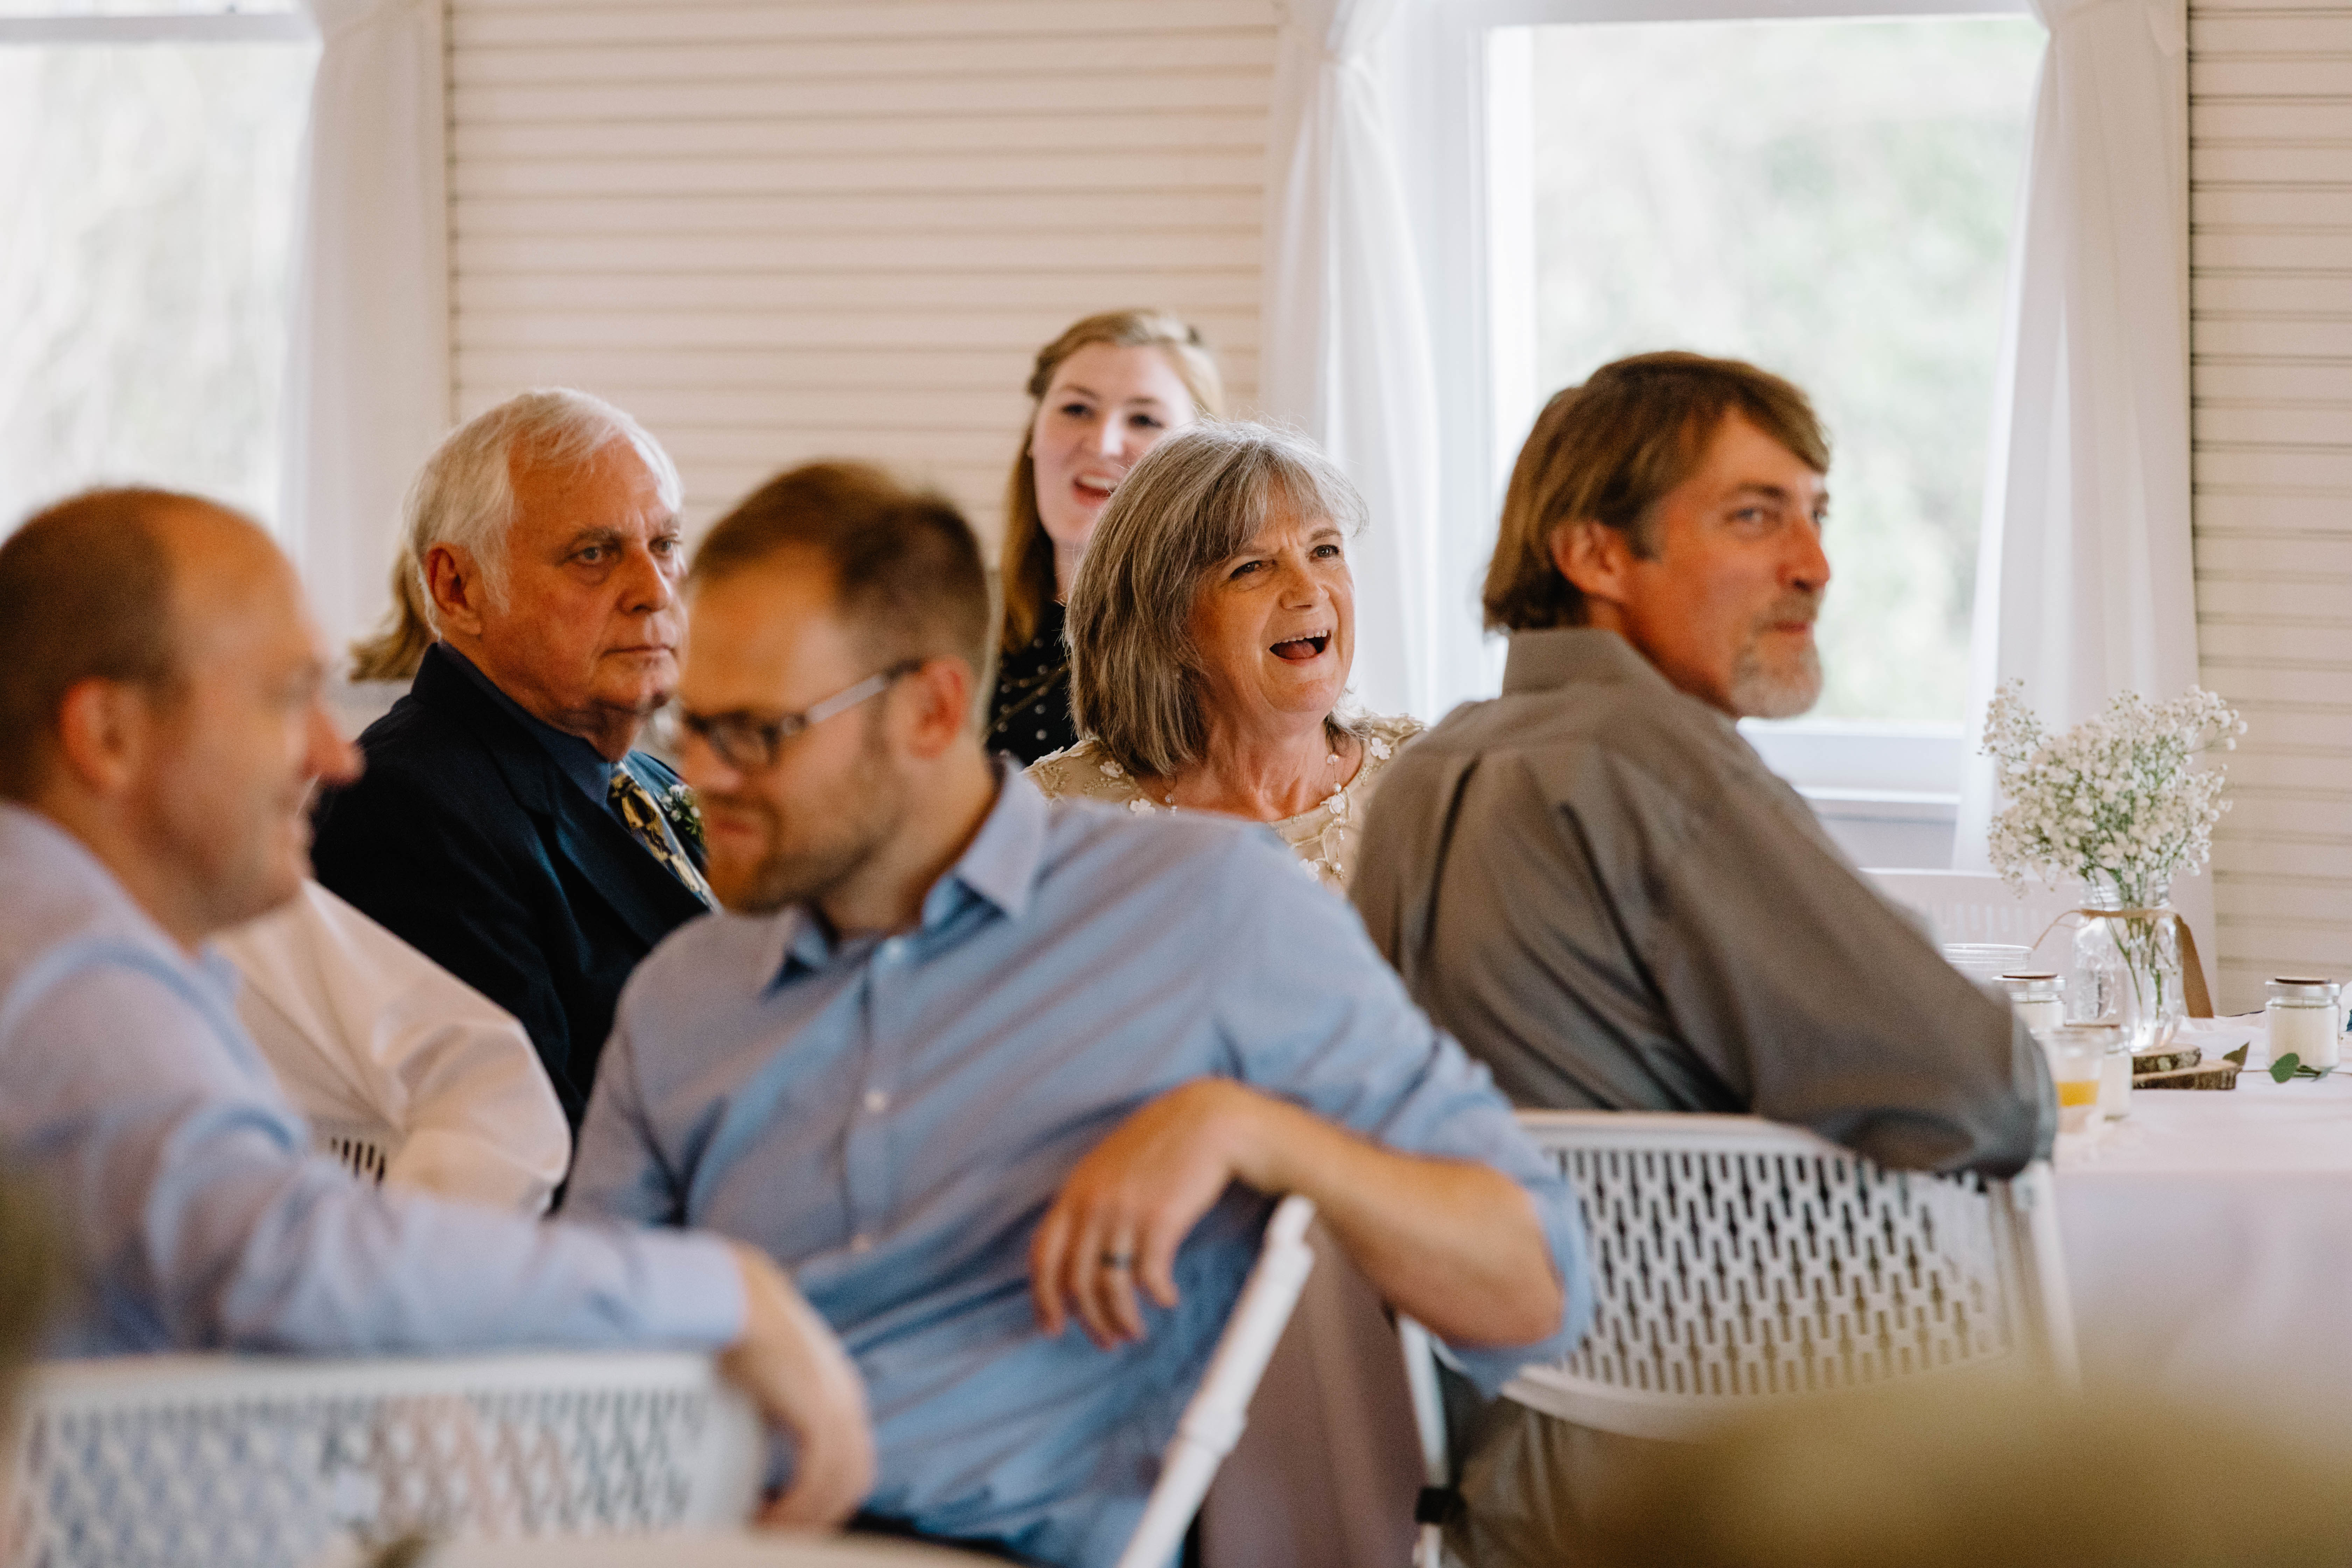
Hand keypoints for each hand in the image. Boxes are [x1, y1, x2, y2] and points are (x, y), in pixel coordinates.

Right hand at [718, 1245, 874, 1526]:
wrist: (742, 1296)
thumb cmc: (746, 1333)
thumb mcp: (773, 1381)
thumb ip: (779, 1412)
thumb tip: (764, 1446)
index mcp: (842, 1395)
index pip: (854, 1462)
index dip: (829, 1496)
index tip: (791, 1514)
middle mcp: (849, 1402)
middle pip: (856, 1480)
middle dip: (822, 1515)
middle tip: (781, 1532)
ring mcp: (838, 1407)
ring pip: (839, 1486)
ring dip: (805, 1517)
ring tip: (766, 1529)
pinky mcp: (818, 1413)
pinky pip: (817, 1479)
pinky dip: (795, 1506)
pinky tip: (765, 1514)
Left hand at [1029, 1080, 1270, 1348]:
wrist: (1206, 1121)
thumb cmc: (1161, 1145)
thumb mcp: (1108, 1168)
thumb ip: (1088, 1204)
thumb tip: (1079, 1254)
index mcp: (1075, 1191)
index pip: (1043, 1255)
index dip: (1043, 1298)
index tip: (1052, 1327)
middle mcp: (1093, 1203)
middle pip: (1076, 1281)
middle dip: (1089, 1320)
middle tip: (1106, 1341)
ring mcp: (1126, 1211)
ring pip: (1111, 1286)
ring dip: (1122, 1319)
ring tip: (1133, 1332)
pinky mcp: (1161, 1219)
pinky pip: (1150, 1275)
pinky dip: (1158, 1295)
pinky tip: (1167, 1299)